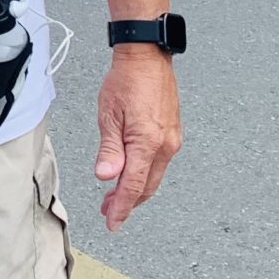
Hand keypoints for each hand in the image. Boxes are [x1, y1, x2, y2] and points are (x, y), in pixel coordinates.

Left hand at [94, 44, 181, 230]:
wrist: (146, 57)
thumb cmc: (126, 80)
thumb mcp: (108, 115)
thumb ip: (109, 149)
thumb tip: (106, 176)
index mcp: (148, 142)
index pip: (132, 186)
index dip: (121, 207)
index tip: (111, 221)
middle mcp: (165, 145)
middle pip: (146, 186)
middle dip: (127, 203)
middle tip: (109, 212)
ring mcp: (172, 140)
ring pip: (153, 176)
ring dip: (135, 189)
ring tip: (115, 197)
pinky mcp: (173, 134)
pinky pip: (158, 163)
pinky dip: (144, 174)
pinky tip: (131, 174)